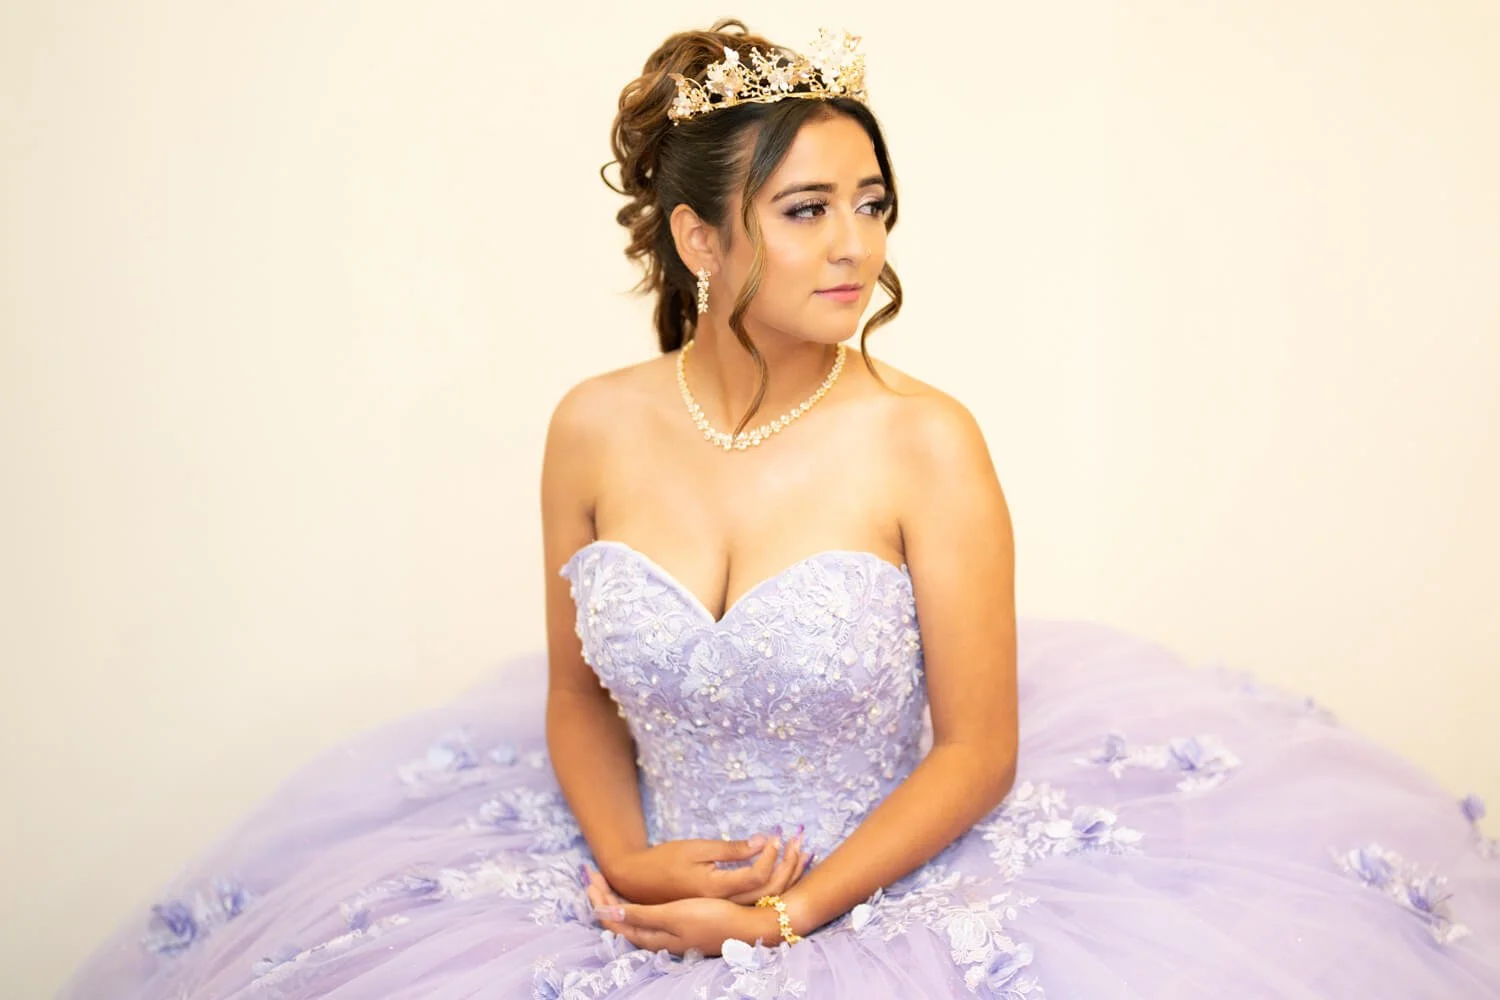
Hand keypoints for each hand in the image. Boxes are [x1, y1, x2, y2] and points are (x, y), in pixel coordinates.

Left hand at [587, 890, 781, 957]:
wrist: (747, 926)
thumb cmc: (710, 918)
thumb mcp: (673, 914)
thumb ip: (639, 916)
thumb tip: (605, 914)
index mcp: (653, 935)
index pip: (614, 922)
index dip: (598, 901)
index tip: (587, 879)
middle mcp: (658, 937)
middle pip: (621, 920)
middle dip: (604, 899)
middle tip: (592, 876)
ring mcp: (671, 932)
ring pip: (634, 916)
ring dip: (618, 900)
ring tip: (607, 883)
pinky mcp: (683, 925)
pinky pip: (647, 915)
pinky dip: (634, 903)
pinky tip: (638, 895)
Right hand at [598, 829, 810, 904]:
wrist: (639, 883)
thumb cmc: (665, 861)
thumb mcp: (696, 848)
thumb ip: (730, 849)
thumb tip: (763, 841)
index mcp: (716, 889)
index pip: (758, 876)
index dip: (772, 856)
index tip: (776, 836)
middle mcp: (724, 904)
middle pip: (770, 892)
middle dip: (790, 866)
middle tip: (801, 842)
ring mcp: (724, 908)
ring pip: (766, 898)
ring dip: (787, 876)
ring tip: (801, 853)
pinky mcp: (723, 907)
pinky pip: (757, 899)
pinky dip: (775, 884)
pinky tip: (784, 869)